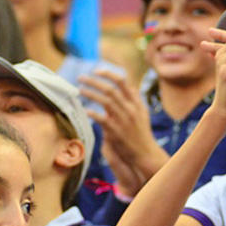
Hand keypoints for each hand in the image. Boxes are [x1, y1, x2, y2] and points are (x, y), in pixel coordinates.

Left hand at [78, 68, 166, 182]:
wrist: (145, 154)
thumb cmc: (141, 133)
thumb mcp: (142, 113)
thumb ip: (133, 99)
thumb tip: (123, 86)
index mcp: (136, 103)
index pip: (122, 82)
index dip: (108, 74)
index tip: (96, 71)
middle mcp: (131, 109)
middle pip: (110, 90)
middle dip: (94, 81)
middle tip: (81, 78)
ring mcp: (124, 120)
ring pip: (105, 101)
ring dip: (91, 94)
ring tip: (80, 90)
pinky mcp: (117, 132)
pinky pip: (102, 119)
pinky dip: (93, 113)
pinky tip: (85, 110)